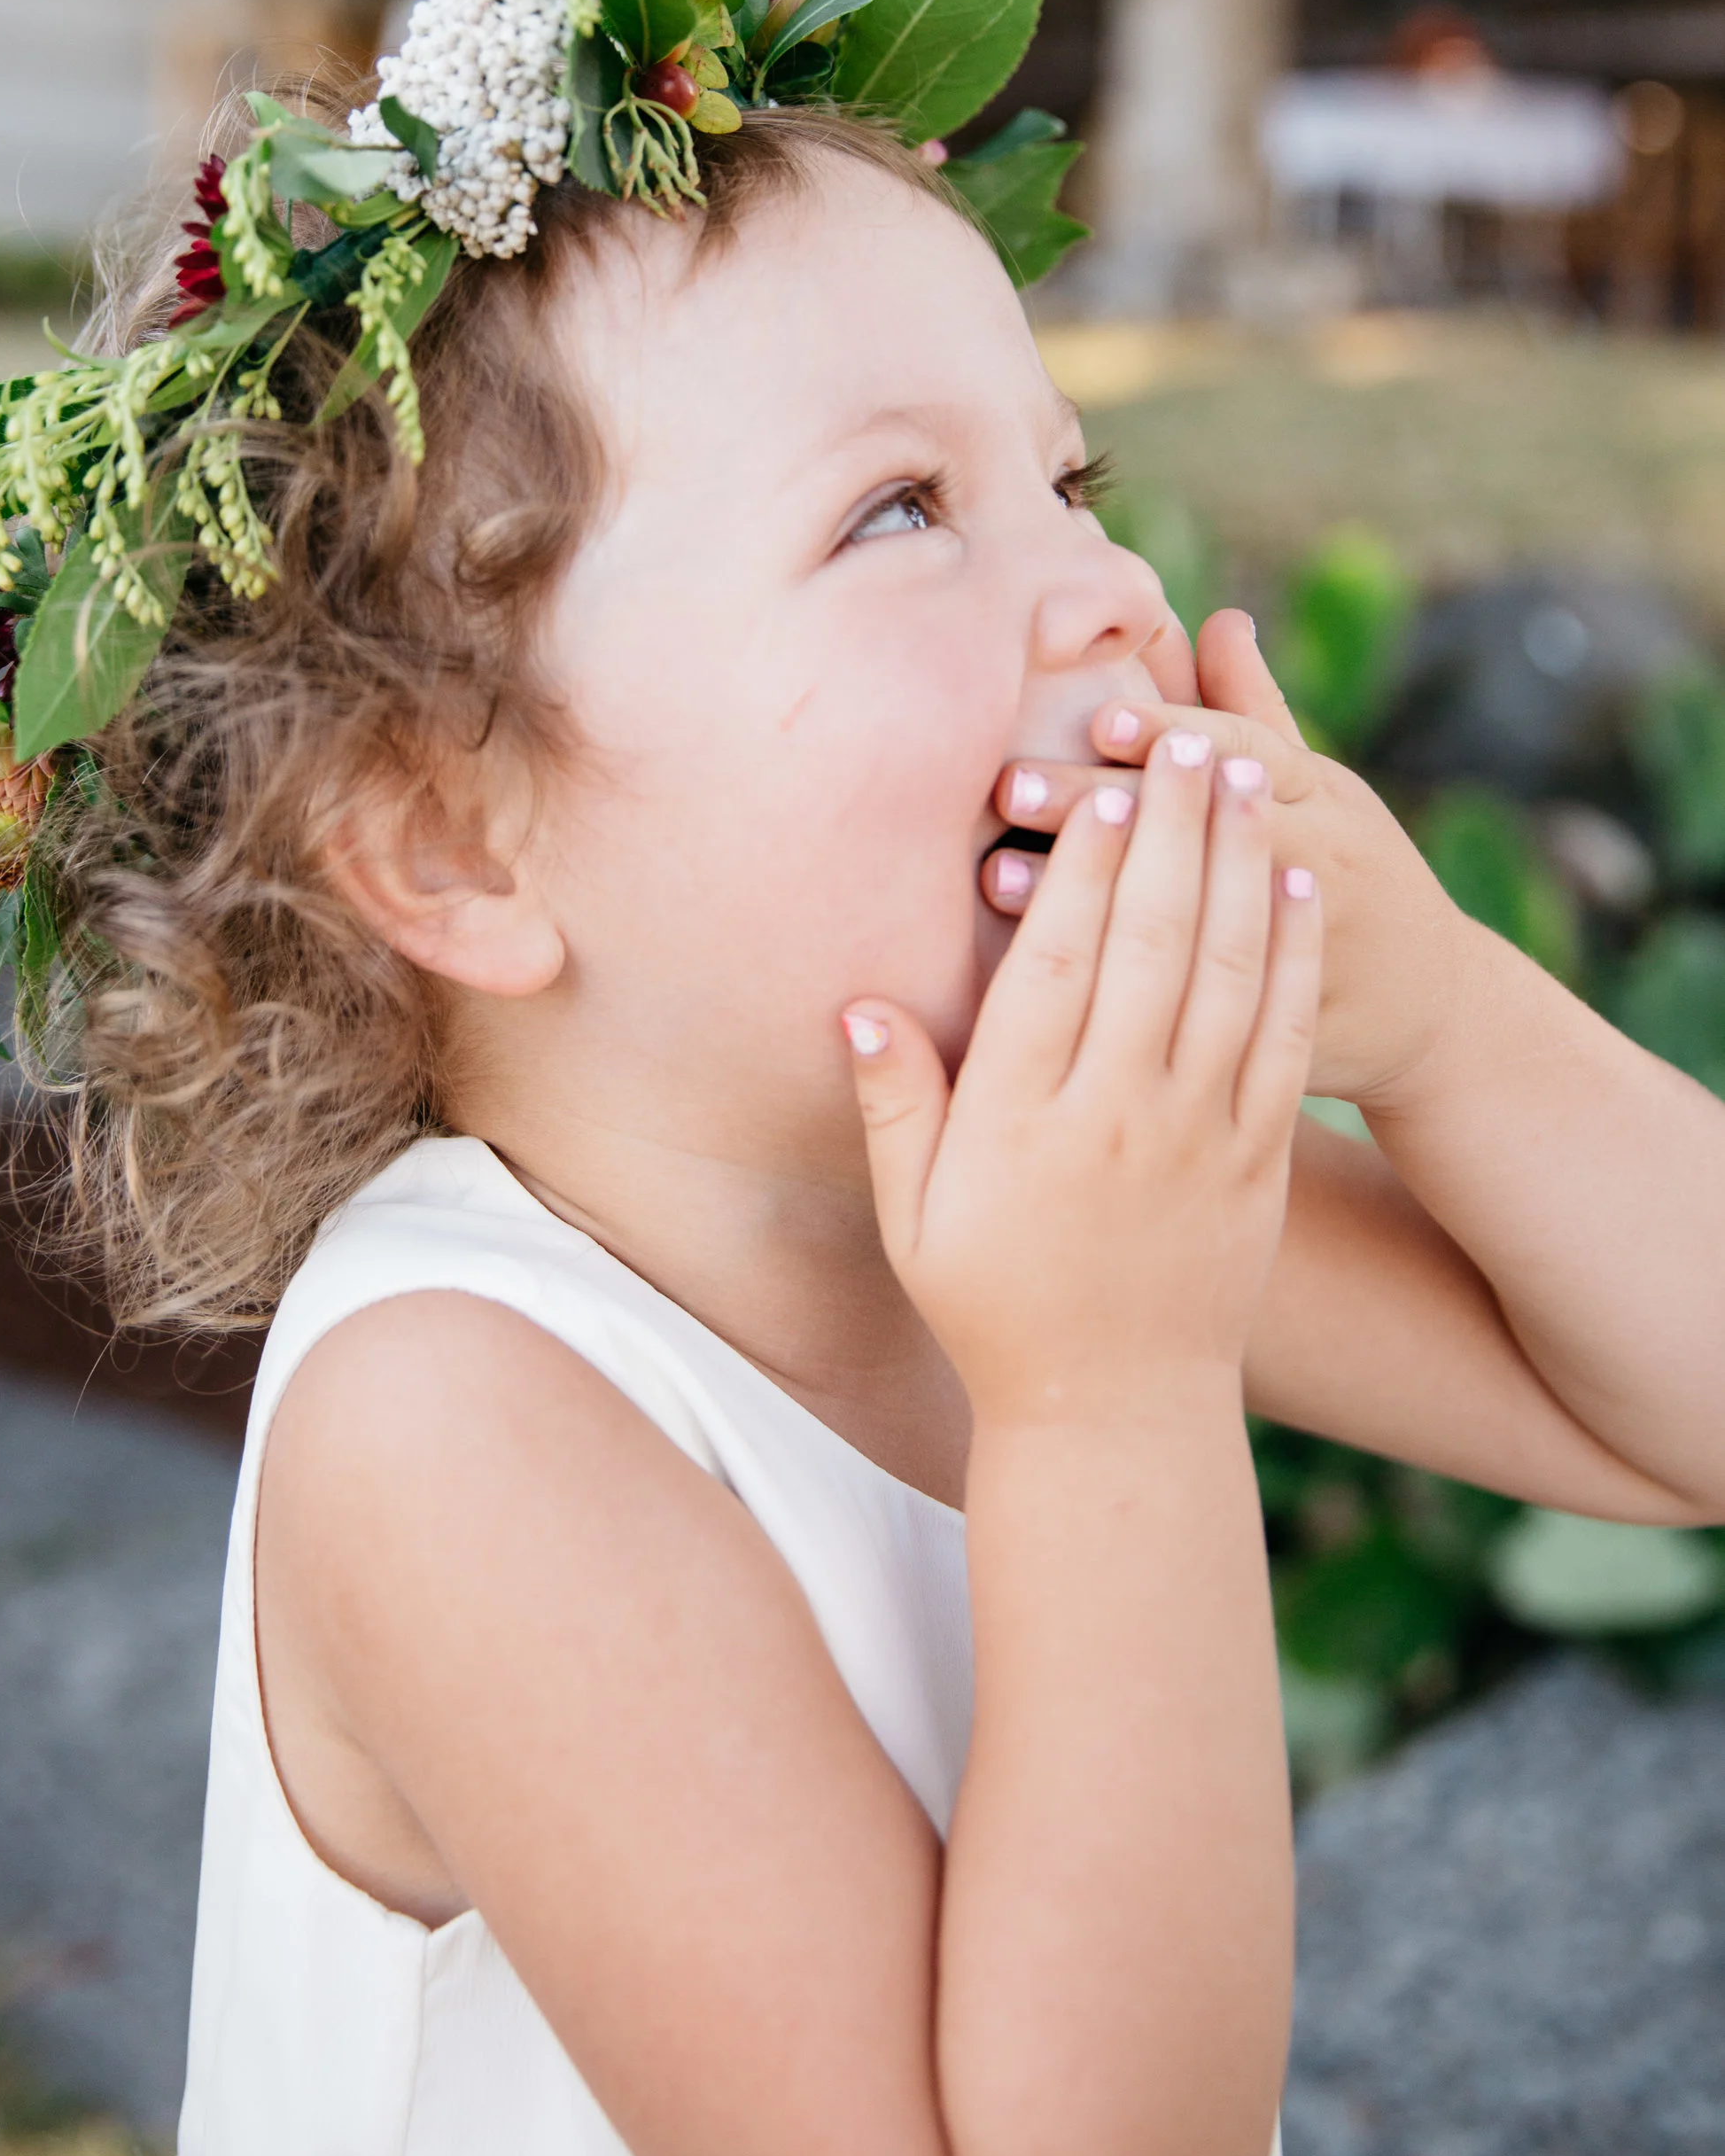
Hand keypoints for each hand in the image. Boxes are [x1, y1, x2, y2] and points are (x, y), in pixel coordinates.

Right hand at [846, 736, 1321, 1420]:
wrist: (1116, 1412)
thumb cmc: (993, 1306)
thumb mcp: (912, 1218)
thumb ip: (892, 1105)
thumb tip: (858, 1003)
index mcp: (1023, 1122)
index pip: (1055, 968)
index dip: (1083, 873)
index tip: (1100, 790)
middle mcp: (1116, 1117)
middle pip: (1151, 948)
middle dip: (1173, 834)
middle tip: (1185, 743)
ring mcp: (1197, 1137)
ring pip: (1227, 976)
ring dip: (1239, 866)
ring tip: (1244, 775)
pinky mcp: (1258, 1159)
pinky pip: (1283, 1039)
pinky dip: (1294, 958)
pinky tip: (1296, 884)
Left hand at [985, 609, 1472, 1112]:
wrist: (1442, 1012)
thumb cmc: (1354, 872)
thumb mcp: (1324, 792)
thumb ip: (1257, 711)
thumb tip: (1219, 616)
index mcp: (1324, 799)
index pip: (1244, 751)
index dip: (1171, 731)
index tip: (1095, 713)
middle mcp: (1318, 864)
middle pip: (1202, 827)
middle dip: (1103, 804)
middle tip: (1007, 782)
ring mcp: (1301, 949)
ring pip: (1192, 916)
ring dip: (1090, 895)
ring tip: (993, 875)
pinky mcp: (1277, 1025)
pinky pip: (1195, 1006)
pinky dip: (1122, 989)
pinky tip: (1047, 979)